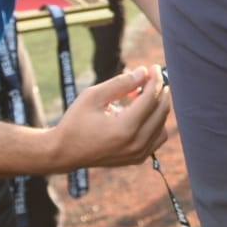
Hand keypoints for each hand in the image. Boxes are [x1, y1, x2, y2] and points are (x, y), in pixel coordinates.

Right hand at [49, 65, 169, 170]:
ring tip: (141, 96)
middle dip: (160, 90)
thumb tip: (144, 72)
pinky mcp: (138, 159)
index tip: (154, 68)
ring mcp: (138, 154)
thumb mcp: (93, 96)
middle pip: (161, 111)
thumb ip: (121, 83)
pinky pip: (157, 137)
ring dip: (158, 107)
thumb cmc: (76, 121)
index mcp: (125, 128)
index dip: (155, 80)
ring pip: (162, 125)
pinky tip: (141, 113)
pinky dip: (155, 123)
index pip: (151, 99)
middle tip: (152, 78)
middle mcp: (136, 143)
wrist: (64, 152)